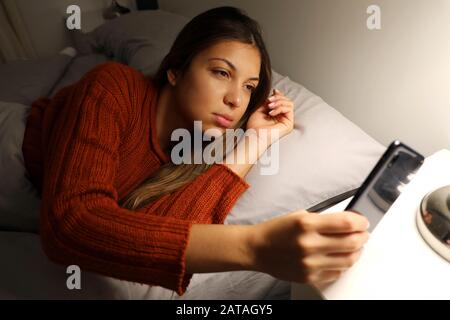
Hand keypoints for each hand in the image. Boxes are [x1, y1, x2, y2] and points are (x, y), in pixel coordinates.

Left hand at [246, 89, 293, 145]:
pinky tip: (271, 112)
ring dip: (279, 102)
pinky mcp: (289, 124)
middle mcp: (283, 117)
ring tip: (269, 106)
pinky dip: (280, 108)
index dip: (279, 94)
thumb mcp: (261, 108)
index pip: (282, 101)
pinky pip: (289, 109)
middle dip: (278, 98)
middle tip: (269, 101)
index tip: (274, 91)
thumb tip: (276, 91)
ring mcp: (286, 121)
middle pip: (287, 101)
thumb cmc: (255, 125)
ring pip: (289, 103)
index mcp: (277, 114)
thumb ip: (269, 101)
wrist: (254, 136)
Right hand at [249, 210, 369, 284]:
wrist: (257, 249)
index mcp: (306, 224)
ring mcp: (309, 263)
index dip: (360, 222)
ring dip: (356, 252)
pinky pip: (336, 273)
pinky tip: (339, 257)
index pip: (346, 223)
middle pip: (352, 243)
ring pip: (348, 260)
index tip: (363, 222)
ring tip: (353, 246)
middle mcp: (309, 244)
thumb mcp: (300, 216)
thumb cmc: (276, 231)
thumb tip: (349, 224)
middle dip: (362, 237)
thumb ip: (324, 220)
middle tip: (362, 234)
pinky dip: (342, 264)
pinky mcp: (309, 276)